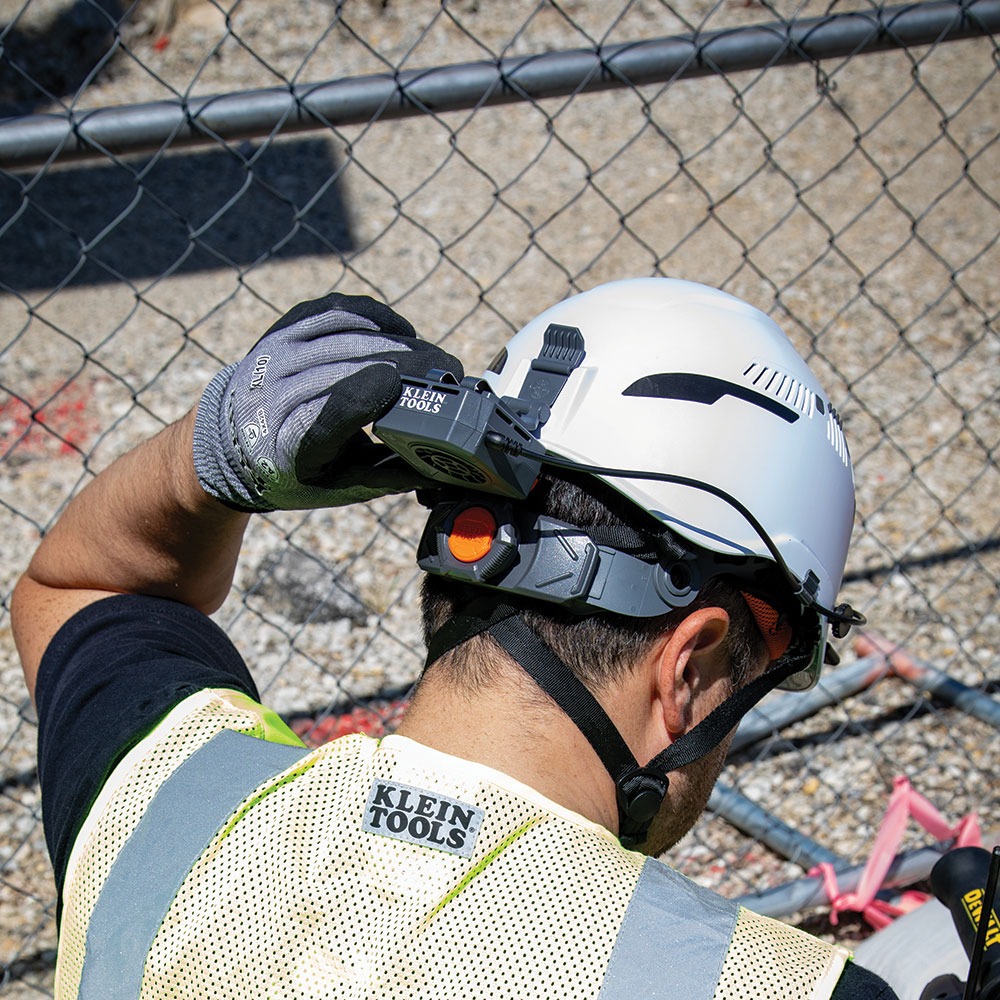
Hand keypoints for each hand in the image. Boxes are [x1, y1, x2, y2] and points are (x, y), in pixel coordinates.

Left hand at [193, 293, 463, 510]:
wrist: (231, 442)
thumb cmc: (294, 470)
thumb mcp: (339, 486)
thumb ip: (391, 475)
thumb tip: (447, 466)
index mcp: (292, 442)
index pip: (330, 410)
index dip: (366, 393)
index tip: (402, 387)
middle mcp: (278, 391)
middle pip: (351, 365)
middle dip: (408, 364)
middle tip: (450, 373)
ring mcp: (280, 352)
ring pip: (351, 333)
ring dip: (401, 342)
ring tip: (433, 359)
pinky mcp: (288, 327)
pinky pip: (338, 309)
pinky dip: (375, 317)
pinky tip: (401, 332)